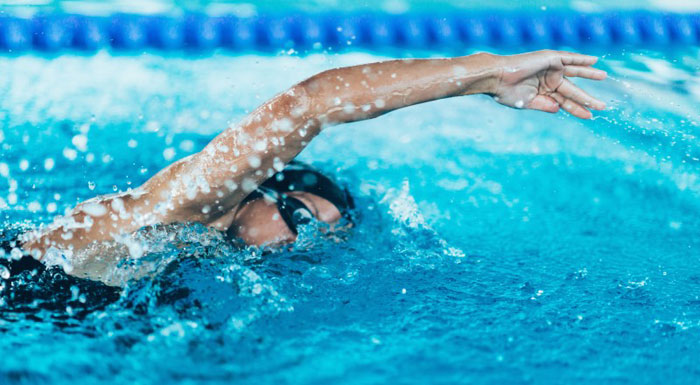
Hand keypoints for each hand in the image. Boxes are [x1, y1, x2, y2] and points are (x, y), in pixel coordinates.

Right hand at [491, 50, 606, 118]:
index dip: (577, 109)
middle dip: (587, 98)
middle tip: (602, 106)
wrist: (496, 78)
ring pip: (574, 72)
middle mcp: (548, 80)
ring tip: (603, 76)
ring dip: (589, 74)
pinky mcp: (550, 58)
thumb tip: (559, 109)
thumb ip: (545, 105)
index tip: (590, 116)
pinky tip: (594, 61)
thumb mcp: (528, 103)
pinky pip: (569, 58)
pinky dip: (581, 59)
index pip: (565, 102)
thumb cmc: (506, 92)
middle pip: (572, 90)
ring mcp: (550, 68)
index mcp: (543, 92)